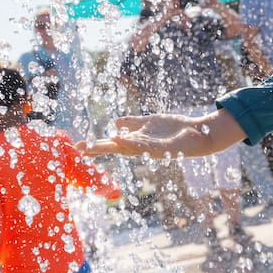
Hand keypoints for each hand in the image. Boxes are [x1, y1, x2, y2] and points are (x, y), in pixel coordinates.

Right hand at [80, 109, 245, 158]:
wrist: (196, 133)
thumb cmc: (172, 129)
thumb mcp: (148, 122)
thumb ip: (131, 122)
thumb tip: (114, 122)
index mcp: (135, 140)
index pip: (110, 144)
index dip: (94, 145)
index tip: (76, 146)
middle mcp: (140, 146)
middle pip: (114, 148)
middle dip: (97, 149)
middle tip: (78, 150)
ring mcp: (150, 148)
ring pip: (126, 148)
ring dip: (110, 146)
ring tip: (92, 146)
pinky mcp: (162, 147)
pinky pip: (144, 145)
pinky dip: (130, 142)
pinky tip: (118, 139)